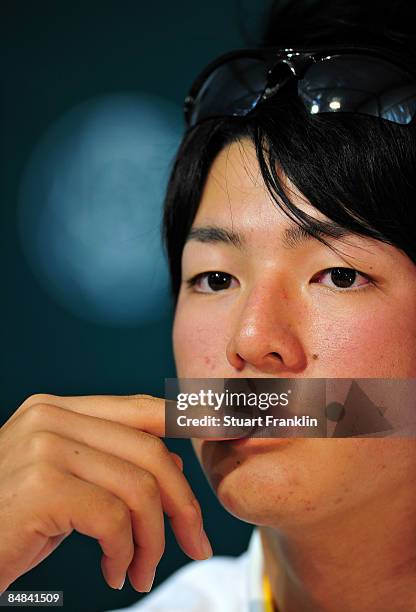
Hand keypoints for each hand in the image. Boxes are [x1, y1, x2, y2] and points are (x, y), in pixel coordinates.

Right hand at [0, 393, 211, 591]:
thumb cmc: (11, 524)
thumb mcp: (65, 486)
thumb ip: (112, 465)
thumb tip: (177, 468)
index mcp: (57, 410)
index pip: (141, 408)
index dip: (190, 419)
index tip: (231, 431)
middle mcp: (50, 418)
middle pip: (150, 452)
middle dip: (182, 504)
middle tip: (195, 544)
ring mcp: (43, 447)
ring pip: (140, 488)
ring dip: (152, 540)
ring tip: (139, 571)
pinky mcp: (40, 486)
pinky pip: (115, 518)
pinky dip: (124, 553)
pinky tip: (113, 573)